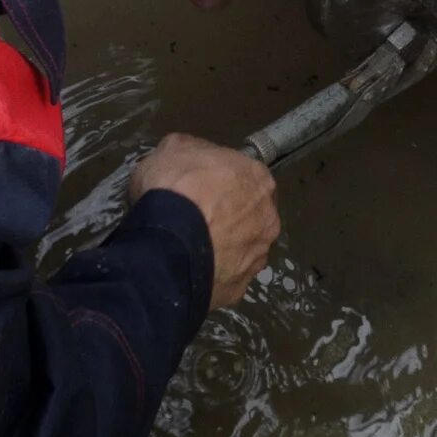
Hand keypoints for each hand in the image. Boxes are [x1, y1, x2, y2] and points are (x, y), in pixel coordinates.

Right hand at [130, 134, 279, 308]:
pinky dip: (211, 274)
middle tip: (196, 219)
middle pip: (249, 215)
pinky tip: (190, 270)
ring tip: (191, 249)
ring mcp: (257, 256)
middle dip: (226, 217)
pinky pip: (226, 277)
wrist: (168, 242)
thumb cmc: (175, 187)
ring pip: (242, 249)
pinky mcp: (240, 287)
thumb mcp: (172, 149)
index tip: (200, 188)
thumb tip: (188, 154)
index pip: (243, 177)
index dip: (220, 182)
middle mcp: (268, 218)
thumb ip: (189, 150)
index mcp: (258, 179)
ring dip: (222, 248)